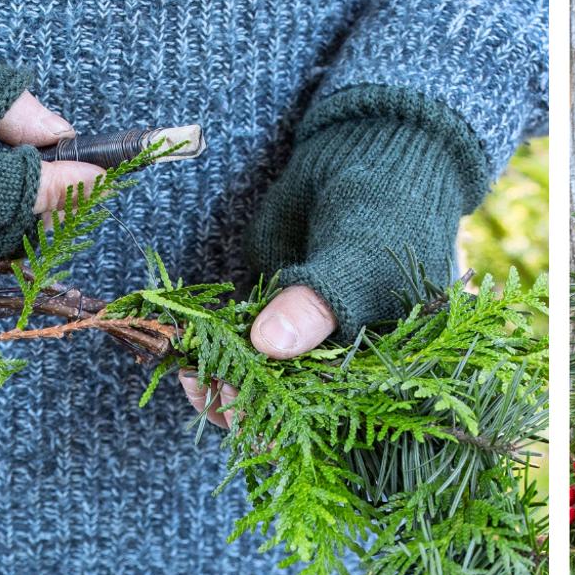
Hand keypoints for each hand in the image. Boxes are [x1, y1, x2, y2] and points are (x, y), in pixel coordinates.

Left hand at [186, 89, 480, 426]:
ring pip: (258, 390)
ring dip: (221, 392)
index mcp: (380, 366)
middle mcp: (342, 363)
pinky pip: (238, 353)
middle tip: (214, 392)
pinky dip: (212, 359)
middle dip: (247, 411)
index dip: (289, 426)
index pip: (332, 421)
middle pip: (290, 414)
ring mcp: (304, 340)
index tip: (248, 413)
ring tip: (191, 377)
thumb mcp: (358, 255)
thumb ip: (316, 301)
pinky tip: (186, 361)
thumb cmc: (389, 208)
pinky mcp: (272, 313)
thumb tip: (269, 347)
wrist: (371, 148)